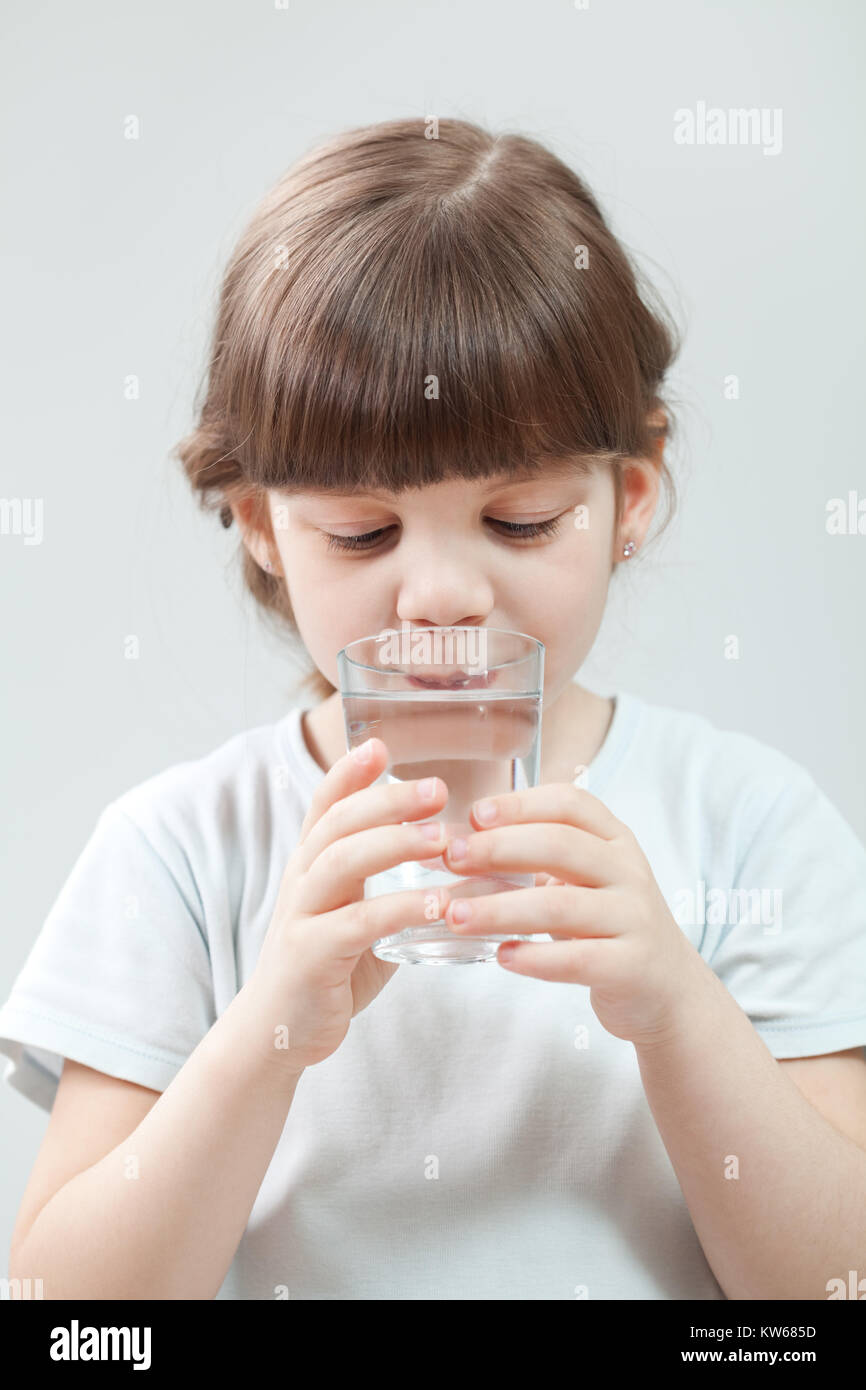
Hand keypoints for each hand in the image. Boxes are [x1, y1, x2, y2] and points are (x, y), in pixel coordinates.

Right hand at [250, 737, 449, 1071]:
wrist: (278, 1032)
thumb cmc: (328, 970)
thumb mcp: (357, 916)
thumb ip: (393, 888)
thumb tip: (459, 867)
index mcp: (312, 864)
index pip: (325, 804)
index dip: (350, 772)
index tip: (381, 744)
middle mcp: (301, 880)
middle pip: (339, 823)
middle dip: (388, 800)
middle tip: (438, 789)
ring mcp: (301, 916)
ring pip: (342, 862)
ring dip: (394, 844)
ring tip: (442, 840)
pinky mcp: (310, 955)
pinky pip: (356, 923)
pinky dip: (399, 908)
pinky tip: (436, 903)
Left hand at [438, 783, 699, 1048]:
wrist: (668, 990)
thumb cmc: (606, 926)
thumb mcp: (582, 881)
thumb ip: (532, 861)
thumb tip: (449, 849)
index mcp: (614, 840)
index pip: (569, 804)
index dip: (520, 804)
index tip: (474, 815)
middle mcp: (628, 872)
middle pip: (560, 846)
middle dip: (499, 848)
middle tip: (452, 858)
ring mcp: (634, 919)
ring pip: (561, 906)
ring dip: (501, 909)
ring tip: (457, 917)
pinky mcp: (631, 966)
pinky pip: (578, 959)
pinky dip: (534, 958)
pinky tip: (502, 956)